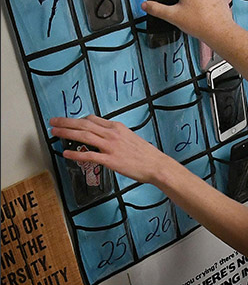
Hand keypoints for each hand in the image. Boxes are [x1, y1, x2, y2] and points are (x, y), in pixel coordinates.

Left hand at [50, 115, 174, 184]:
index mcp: (117, 127)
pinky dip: (76, 154)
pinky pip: (89, 156)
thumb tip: (105, 136)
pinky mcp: (110, 160)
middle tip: (54, 122)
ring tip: (55, 132)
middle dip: (66, 122)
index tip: (69, 121)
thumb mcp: (131, 137)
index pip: (93, 119)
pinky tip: (66, 154)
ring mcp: (110, 146)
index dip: (78, 119)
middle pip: (84, 125)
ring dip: (67, 133)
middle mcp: (112, 134)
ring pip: (84, 136)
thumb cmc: (145, 154)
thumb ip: (117, 135)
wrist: (156, 164)